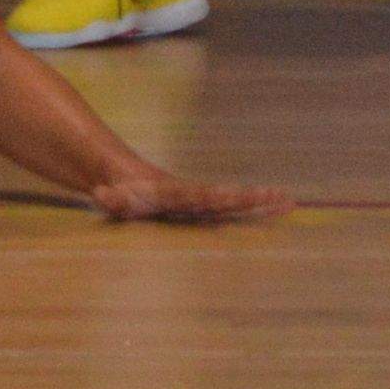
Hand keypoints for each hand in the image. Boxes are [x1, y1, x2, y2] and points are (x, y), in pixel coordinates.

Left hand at [90, 166, 287, 227]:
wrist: (125, 178)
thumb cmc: (119, 193)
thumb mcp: (110, 197)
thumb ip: (109, 198)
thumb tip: (100, 194)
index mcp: (174, 193)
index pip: (199, 195)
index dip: (216, 197)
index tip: (235, 195)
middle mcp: (192, 195)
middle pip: (226, 197)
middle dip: (252, 198)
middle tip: (280, 196)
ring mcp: (200, 201)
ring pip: (235, 202)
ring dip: (262, 203)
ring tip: (290, 202)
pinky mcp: (204, 208)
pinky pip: (233, 210)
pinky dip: (256, 208)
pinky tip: (280, 207)